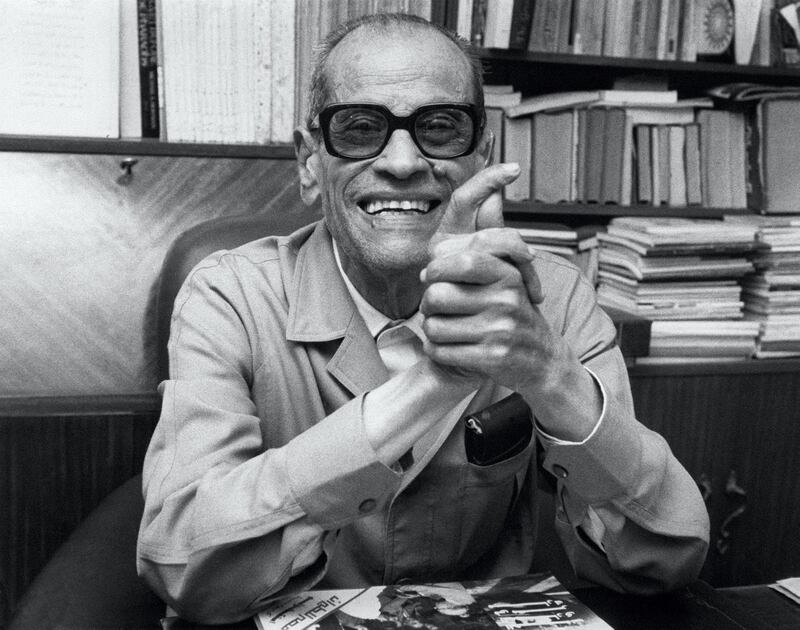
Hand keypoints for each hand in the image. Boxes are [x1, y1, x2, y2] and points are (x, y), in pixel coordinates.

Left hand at [420, 163, 558, 389]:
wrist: (541, 360)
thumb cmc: (514, 312)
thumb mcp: (509, 272)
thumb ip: (493, 237)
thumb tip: (492, 192)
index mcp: (508, 274)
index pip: (461, 260)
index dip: (436, 268)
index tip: (432, 276)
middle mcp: (507, 300)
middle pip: (439, 294)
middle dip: (427, 302)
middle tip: (434, 306)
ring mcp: (500, 331)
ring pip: (435, 325)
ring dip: (431, 329)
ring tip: (443, 328)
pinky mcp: (491, 359)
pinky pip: (441, 352)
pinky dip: (436, 351)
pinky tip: (447, 348)